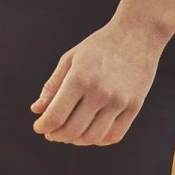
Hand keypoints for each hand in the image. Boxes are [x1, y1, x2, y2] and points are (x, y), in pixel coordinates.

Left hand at [30, 19, 163, 146]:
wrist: (137, 34)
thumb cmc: (100, 45)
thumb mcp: (71, 58)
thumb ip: (53, 85)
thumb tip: (36, 110)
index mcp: (80, 77)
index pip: (56, 115)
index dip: (43, 126)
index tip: (39, 126)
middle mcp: (100, 92)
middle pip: (72, 130)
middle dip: (56, 135)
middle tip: (52, 132)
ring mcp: (119, 101)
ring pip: (92, 137)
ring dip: (76, 140)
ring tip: (70, 133)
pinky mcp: (134, 107)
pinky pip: (114, 136)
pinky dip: (98, 140)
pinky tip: (90, 133)